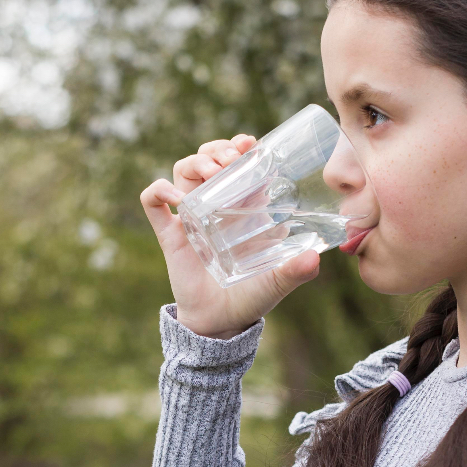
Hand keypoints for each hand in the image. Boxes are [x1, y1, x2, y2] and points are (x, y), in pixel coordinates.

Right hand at [140, 134, 320, 338]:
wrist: (220, 322)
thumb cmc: (250, 296)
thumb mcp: (277, 281)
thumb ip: (295, 271)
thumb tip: (313, 259)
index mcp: (241, 207)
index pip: (237, 163)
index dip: (240, 147)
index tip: (250, 143)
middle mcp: (214, 206)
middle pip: (208, 158)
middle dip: (218, 148)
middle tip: (234, 157)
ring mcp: (190, 217)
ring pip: (183, 170)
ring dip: (196, 162)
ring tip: (213, 171)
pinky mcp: (170, 235)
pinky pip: (153, 204)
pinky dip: (159, 191)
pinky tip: (176, 197)